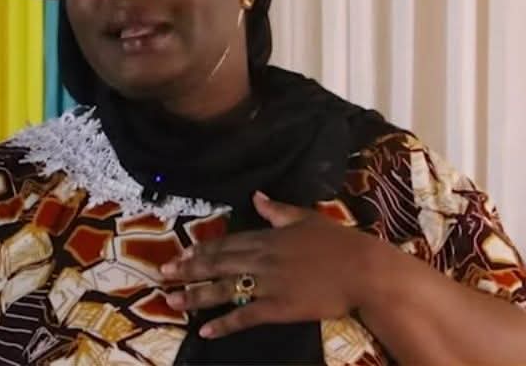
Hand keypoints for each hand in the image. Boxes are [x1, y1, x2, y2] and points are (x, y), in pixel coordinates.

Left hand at [160, 191, 373, 338]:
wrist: (362, 270)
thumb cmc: (337, 242)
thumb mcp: (306, 218)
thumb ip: (277, 209)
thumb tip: (256, 196)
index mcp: (267, 236)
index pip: (227, 242)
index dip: (202, 249)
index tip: (181, 253)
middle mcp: (261, 259)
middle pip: (218, 264)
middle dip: (188, 269)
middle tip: (163, 274)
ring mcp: (267, 284)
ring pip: (223, 290)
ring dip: (195, 295)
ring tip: (172, 301)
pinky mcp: (277, 308)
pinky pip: (244, 316)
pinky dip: (224, 324)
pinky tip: (205, 330)